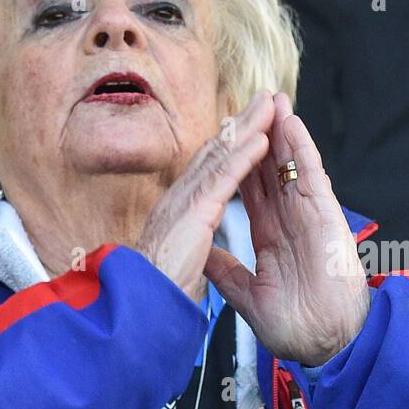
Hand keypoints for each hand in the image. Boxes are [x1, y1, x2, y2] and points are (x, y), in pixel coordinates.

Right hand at [134, 92, 275, 302]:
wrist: (138, 309)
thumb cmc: (155, 293)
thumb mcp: (177, 265)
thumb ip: (189, 250)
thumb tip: (197, 250)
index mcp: (178, 212)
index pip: (209, 171)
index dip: (230, 146)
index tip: (248, 127)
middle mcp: (178, 199)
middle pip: (215, 152)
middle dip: (241, 123)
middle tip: (264, 99)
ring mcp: (184, 203)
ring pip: (220, 156)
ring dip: (247, 128)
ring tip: (270, 106)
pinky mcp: (192, 214)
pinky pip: (221, 179)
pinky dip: (243, 157)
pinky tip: (261, 140)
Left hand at [205, 93, 369, 366]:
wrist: (326, 346)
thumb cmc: (297, 328)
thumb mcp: (249, 298)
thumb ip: (228, 274)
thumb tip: (205, 256)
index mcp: (271, 238)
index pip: (251, 191)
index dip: (238, 163)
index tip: (223, 138)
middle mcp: (290, 221)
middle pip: (271, 168)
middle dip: (259, 135)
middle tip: (247, 102)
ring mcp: (309, 216)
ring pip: (291, 164)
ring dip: (281, 130)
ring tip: (269, 97)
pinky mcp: (326, 216)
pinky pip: (312, 175)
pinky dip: (302, 148)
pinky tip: (291, 122)